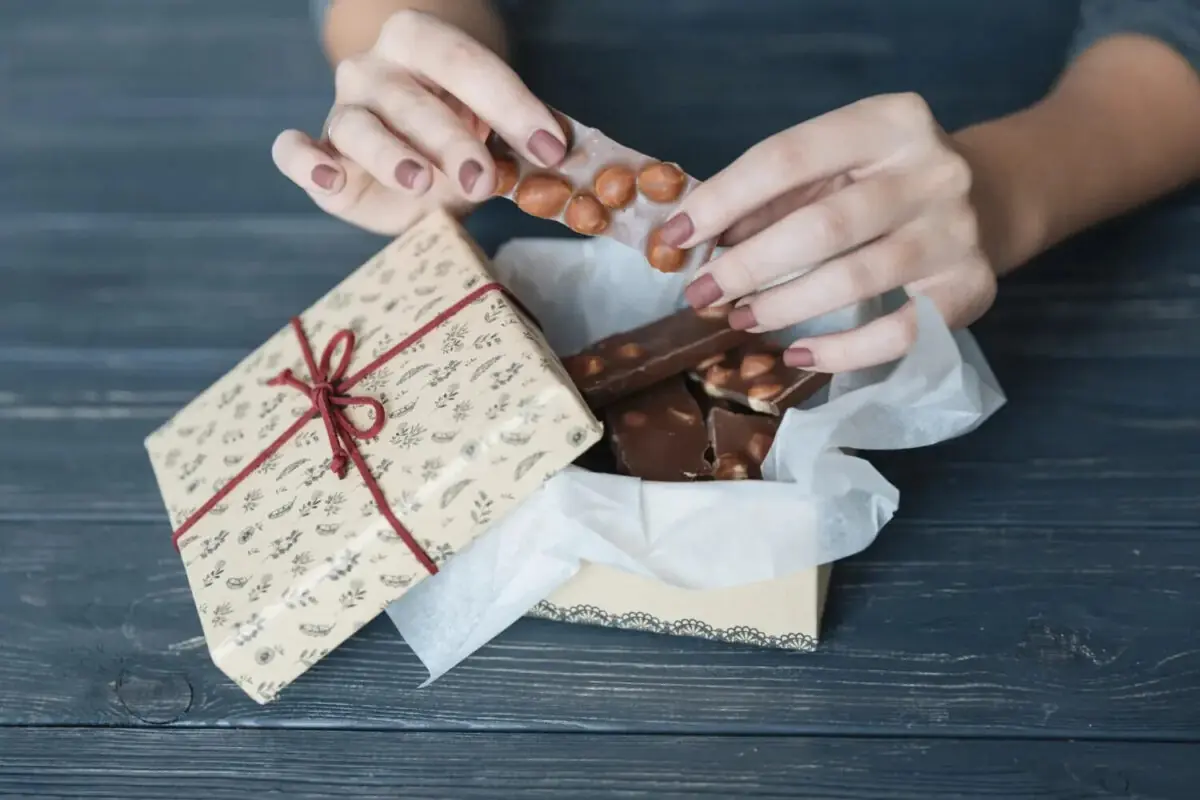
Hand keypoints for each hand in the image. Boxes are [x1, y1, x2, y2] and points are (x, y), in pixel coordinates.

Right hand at [271, 10, 566, 233]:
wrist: (417, 161)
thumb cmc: (460, 138)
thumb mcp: (496, 131)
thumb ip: (521, 136)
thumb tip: (560, 151)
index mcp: (422, 43)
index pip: (465, 63)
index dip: (511, 105)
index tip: (549, 147)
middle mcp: (375, 69)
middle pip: (411, 99)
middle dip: (452, 140)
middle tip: (485, 179)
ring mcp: (342, 110)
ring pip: (356, 125)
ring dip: (389, 153)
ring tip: (421, 182)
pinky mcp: (319, 154)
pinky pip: (293, 151)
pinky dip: (304, 162)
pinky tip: (331, 178)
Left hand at [665, 93, 996, 372]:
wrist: (995, 197)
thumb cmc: (884, 181)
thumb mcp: (836, 166)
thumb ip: (773, 196)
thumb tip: (696, 240)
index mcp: (887, 121)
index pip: (787, 157)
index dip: (723, 199)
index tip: (673, 236)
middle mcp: (931, 170)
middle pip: (821, 226)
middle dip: (748, 265)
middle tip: (701, 293)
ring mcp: (955, 231)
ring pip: (855, 280)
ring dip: (784, 307)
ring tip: (742, 318)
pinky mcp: (970, 288)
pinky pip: (897, 333)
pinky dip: (842, 351)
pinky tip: (800, 355)